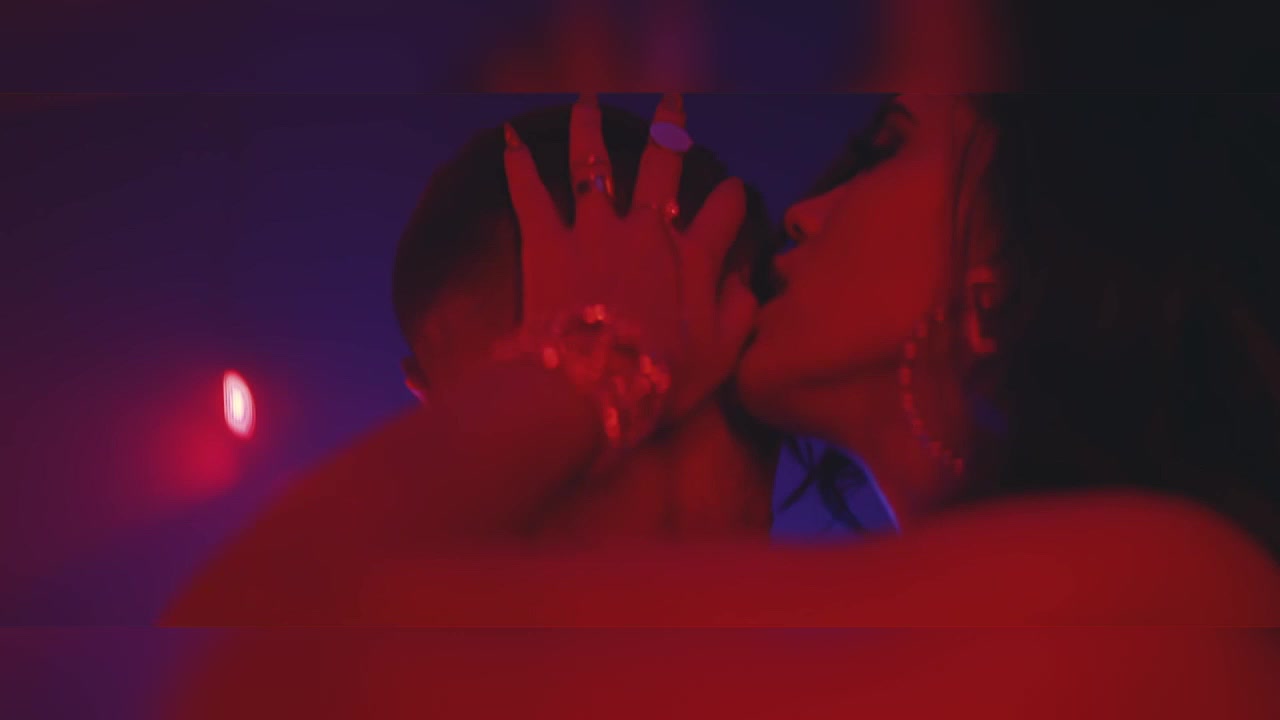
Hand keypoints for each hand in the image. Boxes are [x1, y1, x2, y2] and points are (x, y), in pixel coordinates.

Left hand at [503, 93, 757, 421]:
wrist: (593, 390)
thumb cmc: (660, 381)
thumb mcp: (721, 357)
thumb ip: (739, 313)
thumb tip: (745, 283)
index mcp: (693, 259)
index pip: (724, 212)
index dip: (731, 199)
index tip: (733, 192)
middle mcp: (646, 231)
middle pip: (662, 168)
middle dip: (670, 131)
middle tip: (671, 103)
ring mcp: (594, 230)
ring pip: (594, 165)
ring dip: (590, 129)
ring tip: (587, 102)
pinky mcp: (547, 243)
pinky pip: (531, 196)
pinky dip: (519, 166)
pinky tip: (509, 140)